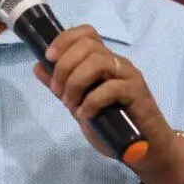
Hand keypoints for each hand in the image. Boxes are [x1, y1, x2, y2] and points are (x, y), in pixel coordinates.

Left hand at [33, 25, 183, 183]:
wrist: (144, 149)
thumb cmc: (113, 125)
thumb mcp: (79, 104)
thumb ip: (61, 86)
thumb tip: (38, 66)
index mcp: (103, 61)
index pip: (86, 33)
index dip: (64, 39)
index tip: (48, 57)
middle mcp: (117, 63)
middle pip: (88, 45)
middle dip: (65, 66)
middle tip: (58, 91)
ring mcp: (128, 76)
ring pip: (98, 62)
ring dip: (76, 82)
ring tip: (70, 104)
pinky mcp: (137, 93)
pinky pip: (111, 87)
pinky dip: (92, 101)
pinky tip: (86, 115)